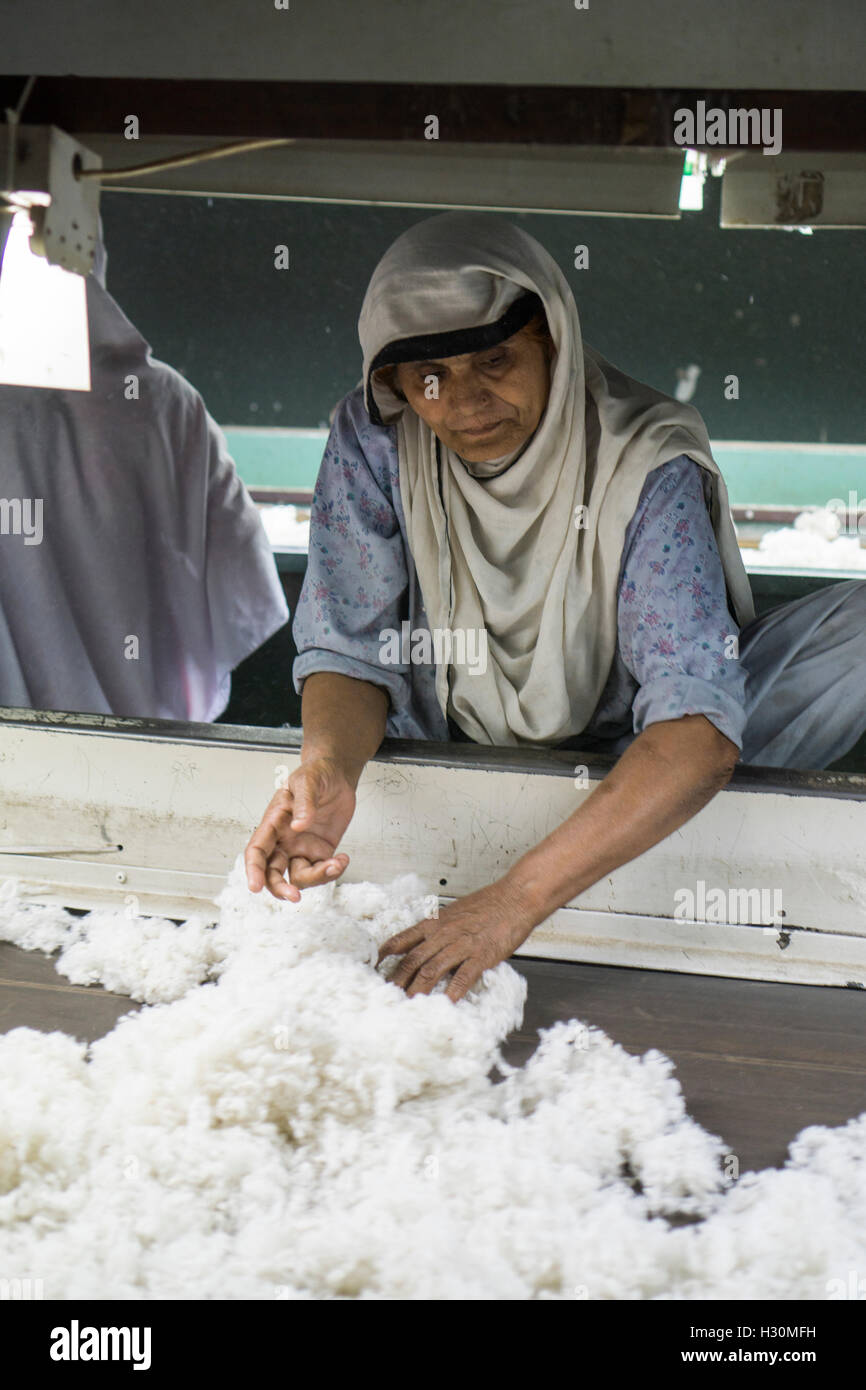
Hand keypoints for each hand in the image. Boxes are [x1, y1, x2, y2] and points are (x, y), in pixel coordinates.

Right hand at [244, 756, 356, 900]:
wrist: (336, 776)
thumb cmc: (315, 775)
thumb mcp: (308, 781)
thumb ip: (305, 802)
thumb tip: (299, 826)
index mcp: (273, 823)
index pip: (257, 850)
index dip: (253, 870)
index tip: (255, 887)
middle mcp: (284, 841)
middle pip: (273, 873)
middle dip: (280, 888)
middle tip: (295, 897)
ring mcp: (301, 849)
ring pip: (299, 877)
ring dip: (317, 878)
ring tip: (336, 863)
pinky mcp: (320, 853)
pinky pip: (321, 872)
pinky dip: (333, 871)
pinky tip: (343, 859)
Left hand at [377, 878, 538, 1002]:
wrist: (515, 898)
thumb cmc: (488, 904)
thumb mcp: (455, 913)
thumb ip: (440, 929)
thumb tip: (427, 945)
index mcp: (435, 923)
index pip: (402, 939)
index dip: (385, 955)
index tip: (373, 968)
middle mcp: (443, 934)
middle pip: (412, 960)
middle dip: (396, 981)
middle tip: (386, 997)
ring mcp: (461, 945)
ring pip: (430, 970)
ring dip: (417, 991)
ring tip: (407, 1006)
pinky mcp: (480, 956)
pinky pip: (462, 977)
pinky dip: (451, 993)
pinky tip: (445, 1005)